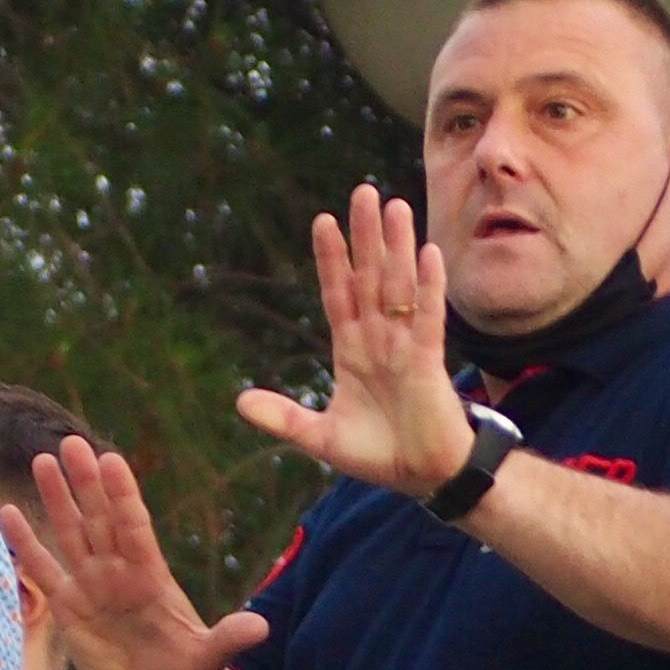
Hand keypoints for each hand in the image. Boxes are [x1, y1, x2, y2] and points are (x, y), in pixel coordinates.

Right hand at [0, 438, 270, 669]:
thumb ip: (227, 639)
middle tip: (72, 443)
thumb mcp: (206, 659)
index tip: (112, 461)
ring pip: (70, 533)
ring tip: (43, 460)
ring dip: (57, 499)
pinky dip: (26, 543)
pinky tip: (10, 512)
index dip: (123, 496)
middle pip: (99, 519)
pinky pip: (43, 569)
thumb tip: (261, 627)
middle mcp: (118, 571)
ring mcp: (91, 584)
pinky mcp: (67, 606)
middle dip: (86, 483)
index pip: (134, 527)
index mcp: (150, 575)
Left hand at [233, 185, 476, 498]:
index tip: (323, 221)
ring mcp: (406, 345)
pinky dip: (428, 285)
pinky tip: (426, 252)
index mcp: (353, 350)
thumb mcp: (320, 437)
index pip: (339, 293)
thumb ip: (284, 417)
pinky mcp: (429, 360)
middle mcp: (380, 339)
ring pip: (400, 285)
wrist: (423, 477)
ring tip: (395, 206)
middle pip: (371, 276)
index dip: (331, 259)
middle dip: (366, 236)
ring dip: (398, 246)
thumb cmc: (380, 455)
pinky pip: (429, 316)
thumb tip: (240, 401)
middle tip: (363, 191)